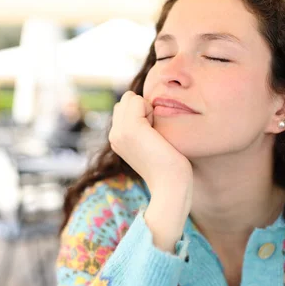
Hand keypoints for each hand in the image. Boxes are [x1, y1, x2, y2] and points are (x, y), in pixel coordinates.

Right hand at [109, 91, 192, 250]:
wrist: (171, 187)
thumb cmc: (170, 166)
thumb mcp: (151, 143)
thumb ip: (144, 127)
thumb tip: (149, 107)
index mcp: (117, 139)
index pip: (125, 106)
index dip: (143, 114)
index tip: (153, 137)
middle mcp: (113, 135)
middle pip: (126, 100)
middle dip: (143, 109)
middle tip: (155, 135)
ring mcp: (119, 132)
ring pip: (131, 98)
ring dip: (147, 109)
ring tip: (155, 135)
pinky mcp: (130, 128)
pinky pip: (138, 100)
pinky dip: (151, 110)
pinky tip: (156, 134)